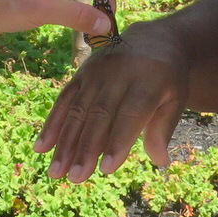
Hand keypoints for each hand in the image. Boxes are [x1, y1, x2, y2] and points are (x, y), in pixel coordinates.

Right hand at [34, 22, 187, 180]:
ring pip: (78, 110)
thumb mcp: (176, 98)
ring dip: (65, 142)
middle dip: (86, 148)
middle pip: (100, 114)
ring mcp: (97, 72)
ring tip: (56, 172)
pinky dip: (52, 124)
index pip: (130, 114)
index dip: (118, 141)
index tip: (107, 169)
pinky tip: (41, 148)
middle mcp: (119, 74)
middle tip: (76, 178)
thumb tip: (160, 161)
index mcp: (148, 80)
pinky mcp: (81, 72)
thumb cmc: (167, 78)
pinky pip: (64, 100)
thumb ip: (164, 128)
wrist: (153, 39)